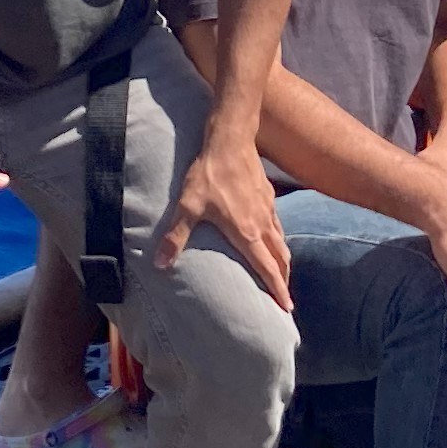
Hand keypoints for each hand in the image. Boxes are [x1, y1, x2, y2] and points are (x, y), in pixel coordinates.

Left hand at [156, 124, 293, 311]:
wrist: (231, 139)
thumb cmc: (209, 174)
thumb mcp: (188, 206)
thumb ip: (176, 236)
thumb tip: (160, 265)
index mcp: (247, 233)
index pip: (267, 269)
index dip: (278, 290)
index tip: (286, 308)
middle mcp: (262, 225)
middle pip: (281, 259)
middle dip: (284, 280)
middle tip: (285, 298)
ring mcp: (268, 210)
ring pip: (282, 242)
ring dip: (284, 261)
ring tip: (282, 273)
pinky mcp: (268, 197)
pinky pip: (278, 225)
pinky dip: (279, 240)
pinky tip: (272, 238)